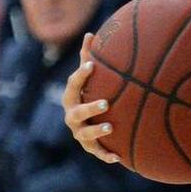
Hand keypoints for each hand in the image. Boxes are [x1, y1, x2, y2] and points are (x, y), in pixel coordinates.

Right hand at [62, 33, 118, 163]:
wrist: (88, 121)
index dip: (81, 75)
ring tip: (110, 127)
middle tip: (105, 102)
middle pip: (76, 112)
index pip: (73, 85)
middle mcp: (71, 115)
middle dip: (89, 107)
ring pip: (84, 134)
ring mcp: (79, 132)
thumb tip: (90, 33)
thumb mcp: (88, 77)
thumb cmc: (90, 92)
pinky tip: (119, 157)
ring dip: (96, 131)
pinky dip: (106, 155)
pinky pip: (97, 152)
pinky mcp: (89, 147)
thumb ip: (88, 57)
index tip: (92, 65)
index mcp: (71, 97)